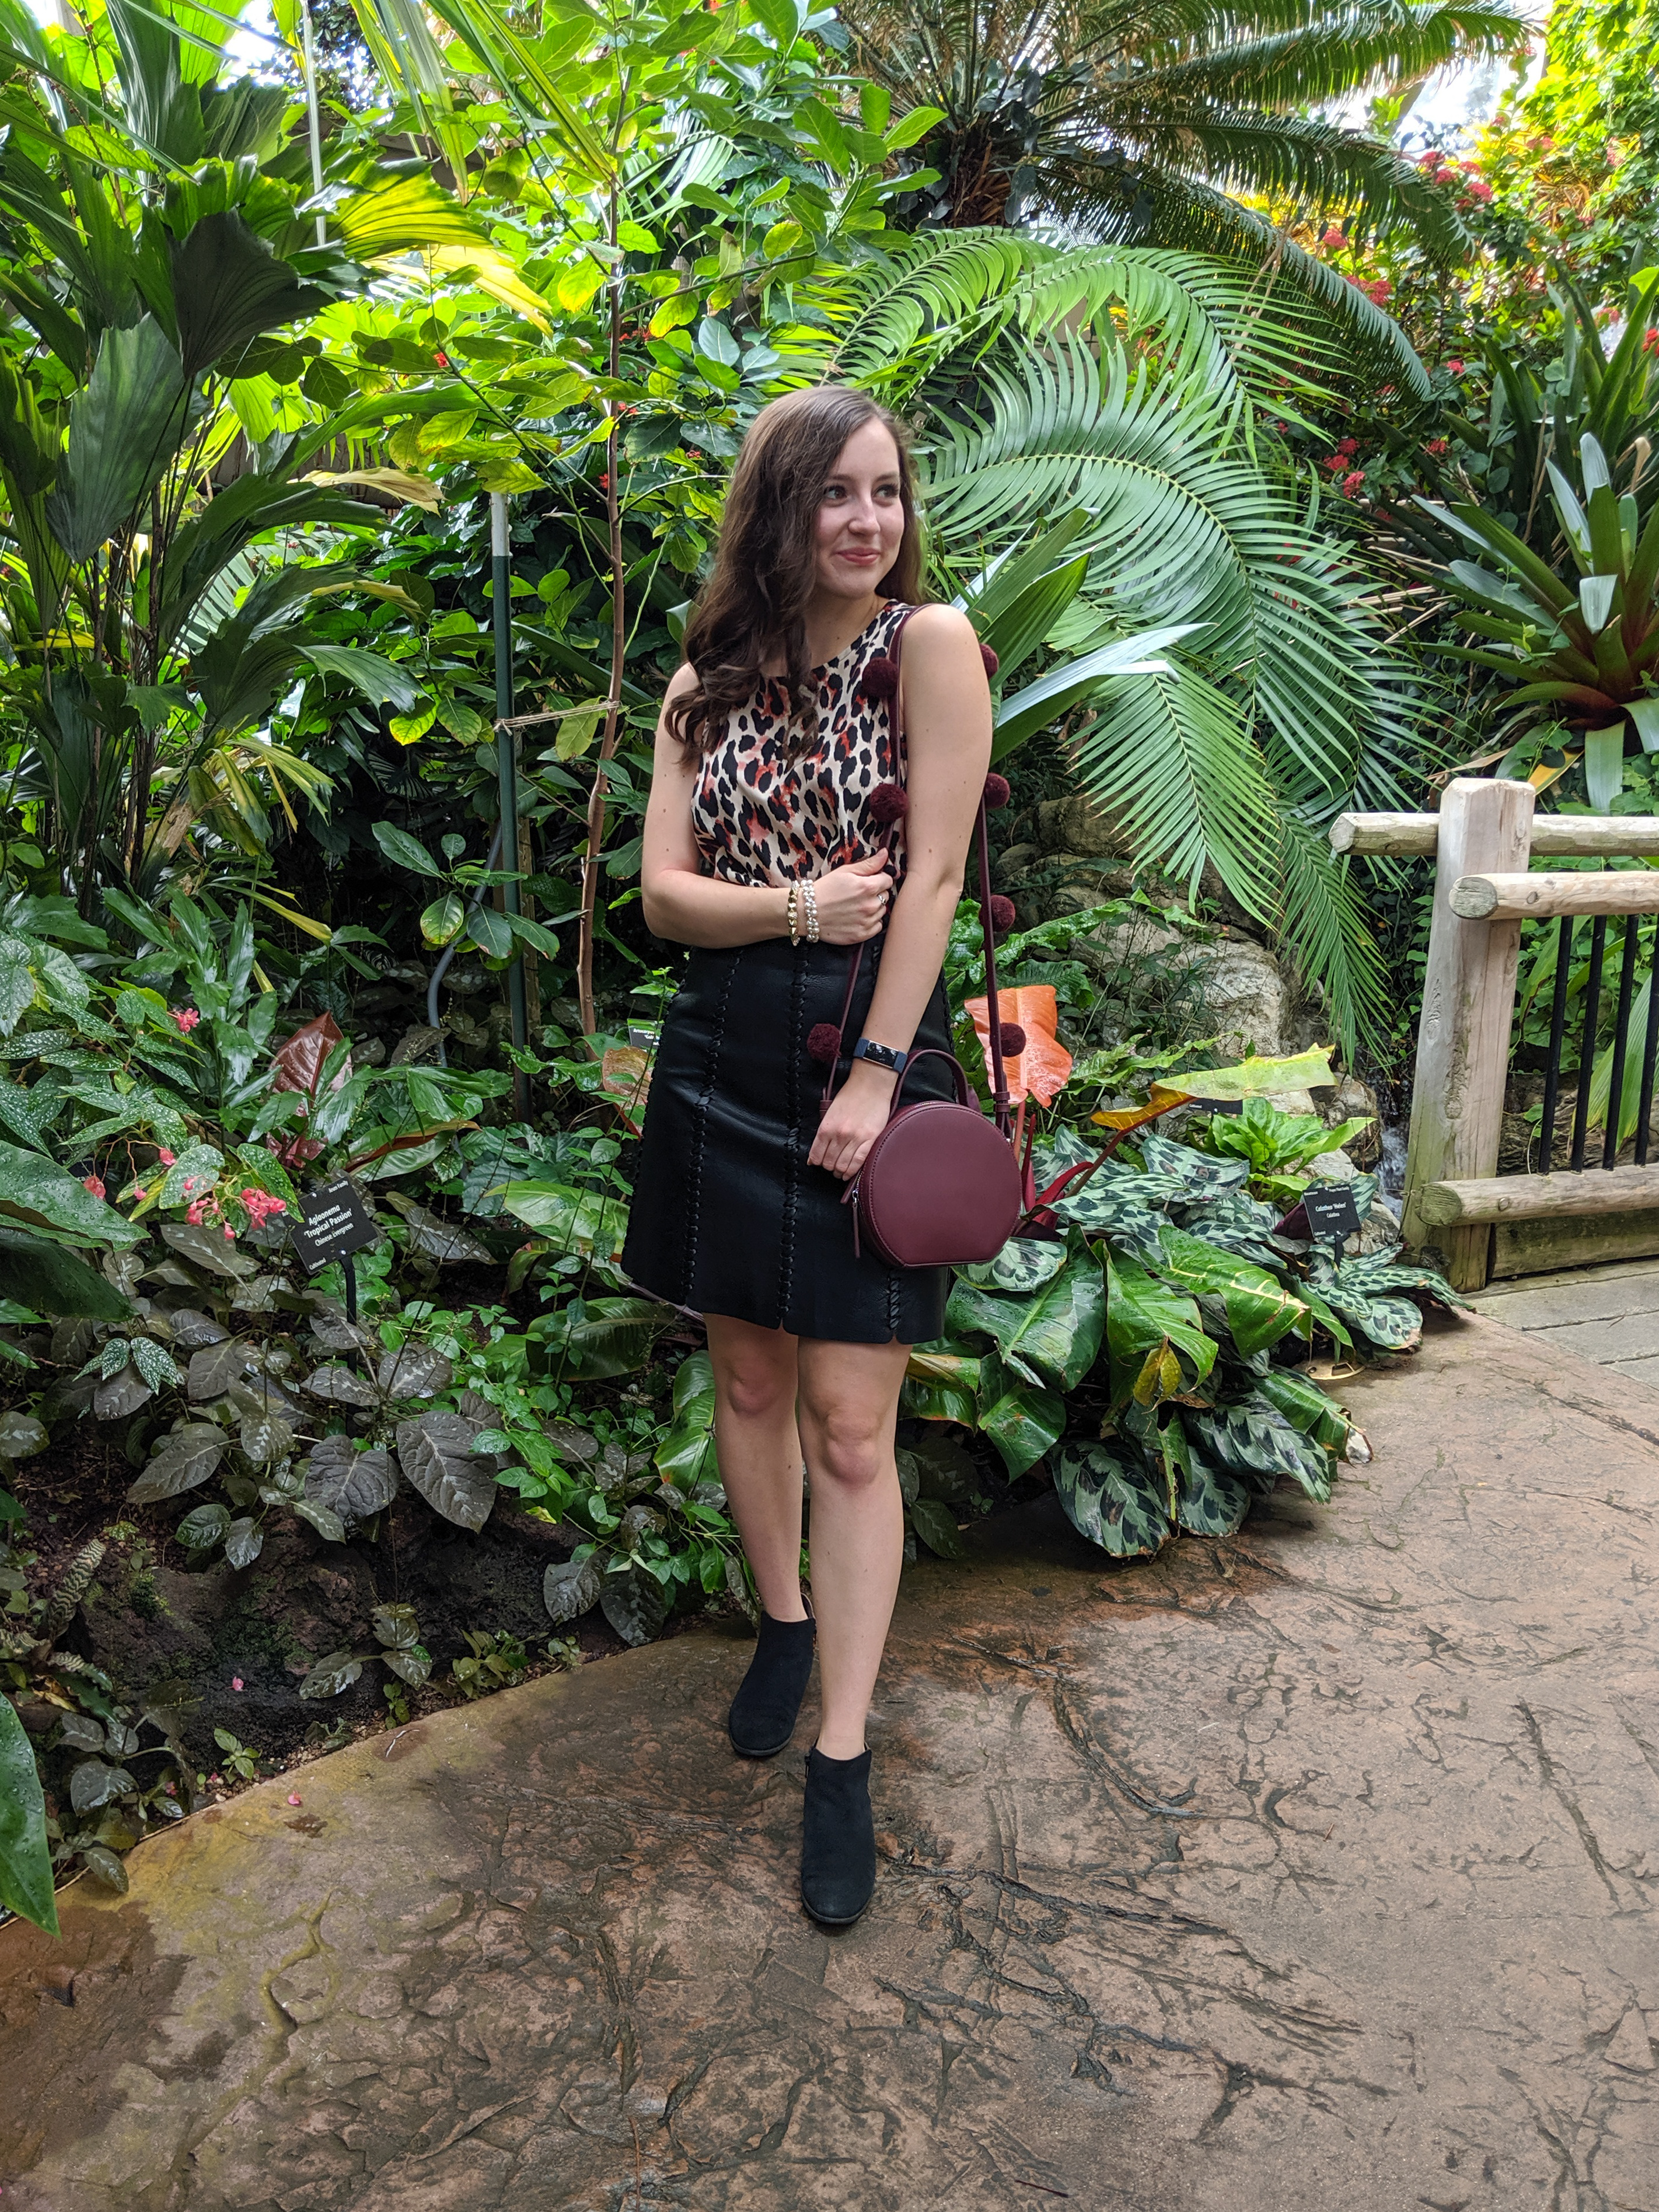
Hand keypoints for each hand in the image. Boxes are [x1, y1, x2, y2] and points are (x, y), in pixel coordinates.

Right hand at [808, 852, 893, 943]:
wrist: (805, 912)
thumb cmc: (824, 889)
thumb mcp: (845, 871)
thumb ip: (869, 864)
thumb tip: (885, 854)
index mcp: (867, 887)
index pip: (887, 880)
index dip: (879, 878)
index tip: (869, 881)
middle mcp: (870, 905)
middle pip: (886, 896)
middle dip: (876, 893)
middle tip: (859, 894)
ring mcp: (866, 922)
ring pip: (882, 911)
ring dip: (874, 908)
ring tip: (856, 906)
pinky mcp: (861, 935)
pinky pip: (877, 927)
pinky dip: (871, 922)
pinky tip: (858, 918)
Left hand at [809, 1062, 896, 1179]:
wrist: (870, 1085)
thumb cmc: (850, 1095)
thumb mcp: (829, 1112)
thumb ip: (823, 1132)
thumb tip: (816, 1152)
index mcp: (826, 1127)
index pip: (816, 1154)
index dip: (816, 1162)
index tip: (818, 1163)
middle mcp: (839, 1135)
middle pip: (829, 1162)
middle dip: (828, 1168)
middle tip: (830, 1167)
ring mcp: (855, 1138)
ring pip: (842, 1165)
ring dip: (839, 1172)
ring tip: (839, 1172)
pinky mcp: (869, 1139)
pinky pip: (858, 1161)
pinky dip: (851, 1172)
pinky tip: (848, 1174)